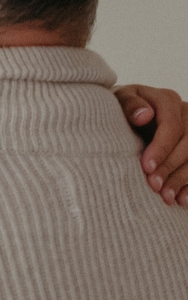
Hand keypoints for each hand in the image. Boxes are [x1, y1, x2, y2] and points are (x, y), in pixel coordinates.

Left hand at [114, 84, 187, 205]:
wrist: (124, 116)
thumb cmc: (118, 109)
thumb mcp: (118, 102)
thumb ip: (129, 105)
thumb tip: (145, 115)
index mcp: (166, 100)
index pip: (172, 126)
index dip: (161, 148)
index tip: (147, 167)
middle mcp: (186, 112)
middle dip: (170, 167)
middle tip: (155, 187)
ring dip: (182, 179)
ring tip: (167, 198)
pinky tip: (182, 199)